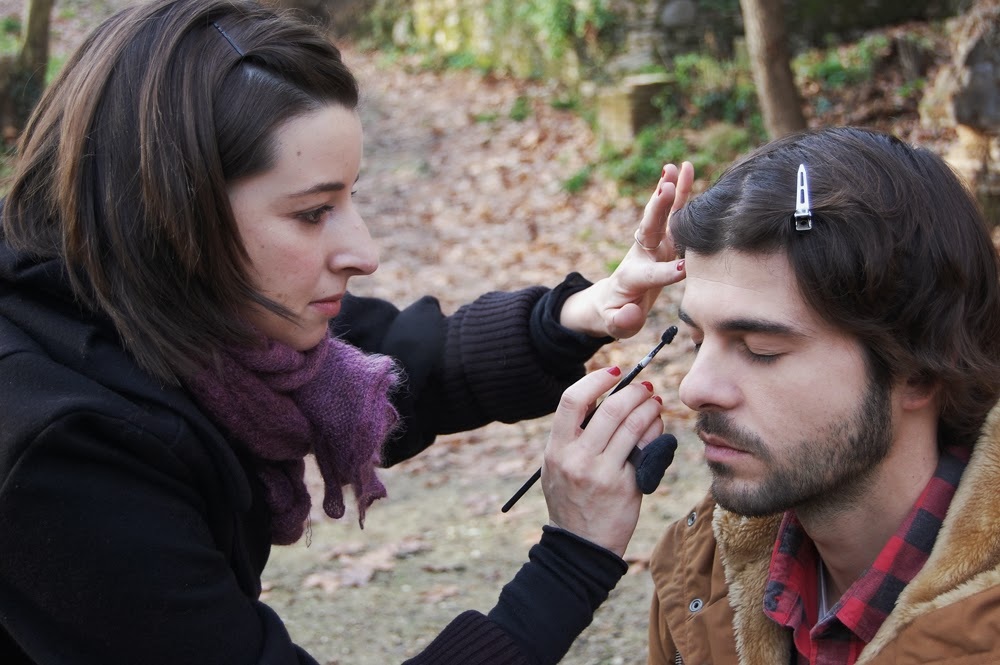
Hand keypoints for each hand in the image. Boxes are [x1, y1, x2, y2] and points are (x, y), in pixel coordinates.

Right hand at [541, 367, 663, 556]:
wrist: (580, 547)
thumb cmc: (570, 500)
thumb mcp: (557, 466)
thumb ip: (572, 436)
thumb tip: (602, 398)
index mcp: (556, 448)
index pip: (572, 400)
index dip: (595, 380)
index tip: (613, 372)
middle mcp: (576, 458)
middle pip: (610, 409)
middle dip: (633, 391)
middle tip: (645, 387)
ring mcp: (602, 473)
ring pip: (633, 426)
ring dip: (649, 408)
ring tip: (655, 403)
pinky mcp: (625, 486)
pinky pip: (645, 449)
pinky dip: (655, 432)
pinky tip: (657, 428)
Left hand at [559, 161, 694, 338]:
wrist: (612, 300)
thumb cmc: (617, 315)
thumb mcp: (615, 325)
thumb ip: (621, 322)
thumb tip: (630, 314)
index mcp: (632, 277)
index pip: (649, 274)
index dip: (665, 273)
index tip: (684, 270)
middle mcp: (642, 255)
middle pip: (650, 231)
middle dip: (658, 211)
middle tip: (664, 189)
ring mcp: (653, 244)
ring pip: (661, 215)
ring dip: (668, 191)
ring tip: (674, 167)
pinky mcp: (664, 239)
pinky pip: (673, 212)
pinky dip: (679, 191)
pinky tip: (684, 167)